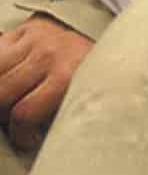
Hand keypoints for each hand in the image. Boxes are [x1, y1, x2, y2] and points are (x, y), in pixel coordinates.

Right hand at [0, 15, 92, 151]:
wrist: (109, 40)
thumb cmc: (93, 80)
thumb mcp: (84, 99)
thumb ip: (63, 117)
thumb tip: (35, 144)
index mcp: (68, 76)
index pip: (23, 114)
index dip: (19, 133)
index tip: (27, 140)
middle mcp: (50, 54)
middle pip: (2, 95)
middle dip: (4, 114)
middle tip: (16, 121)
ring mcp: (35, 40)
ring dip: (1, 93)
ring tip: (12, 101)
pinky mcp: (24, 31)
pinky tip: (10, 82)